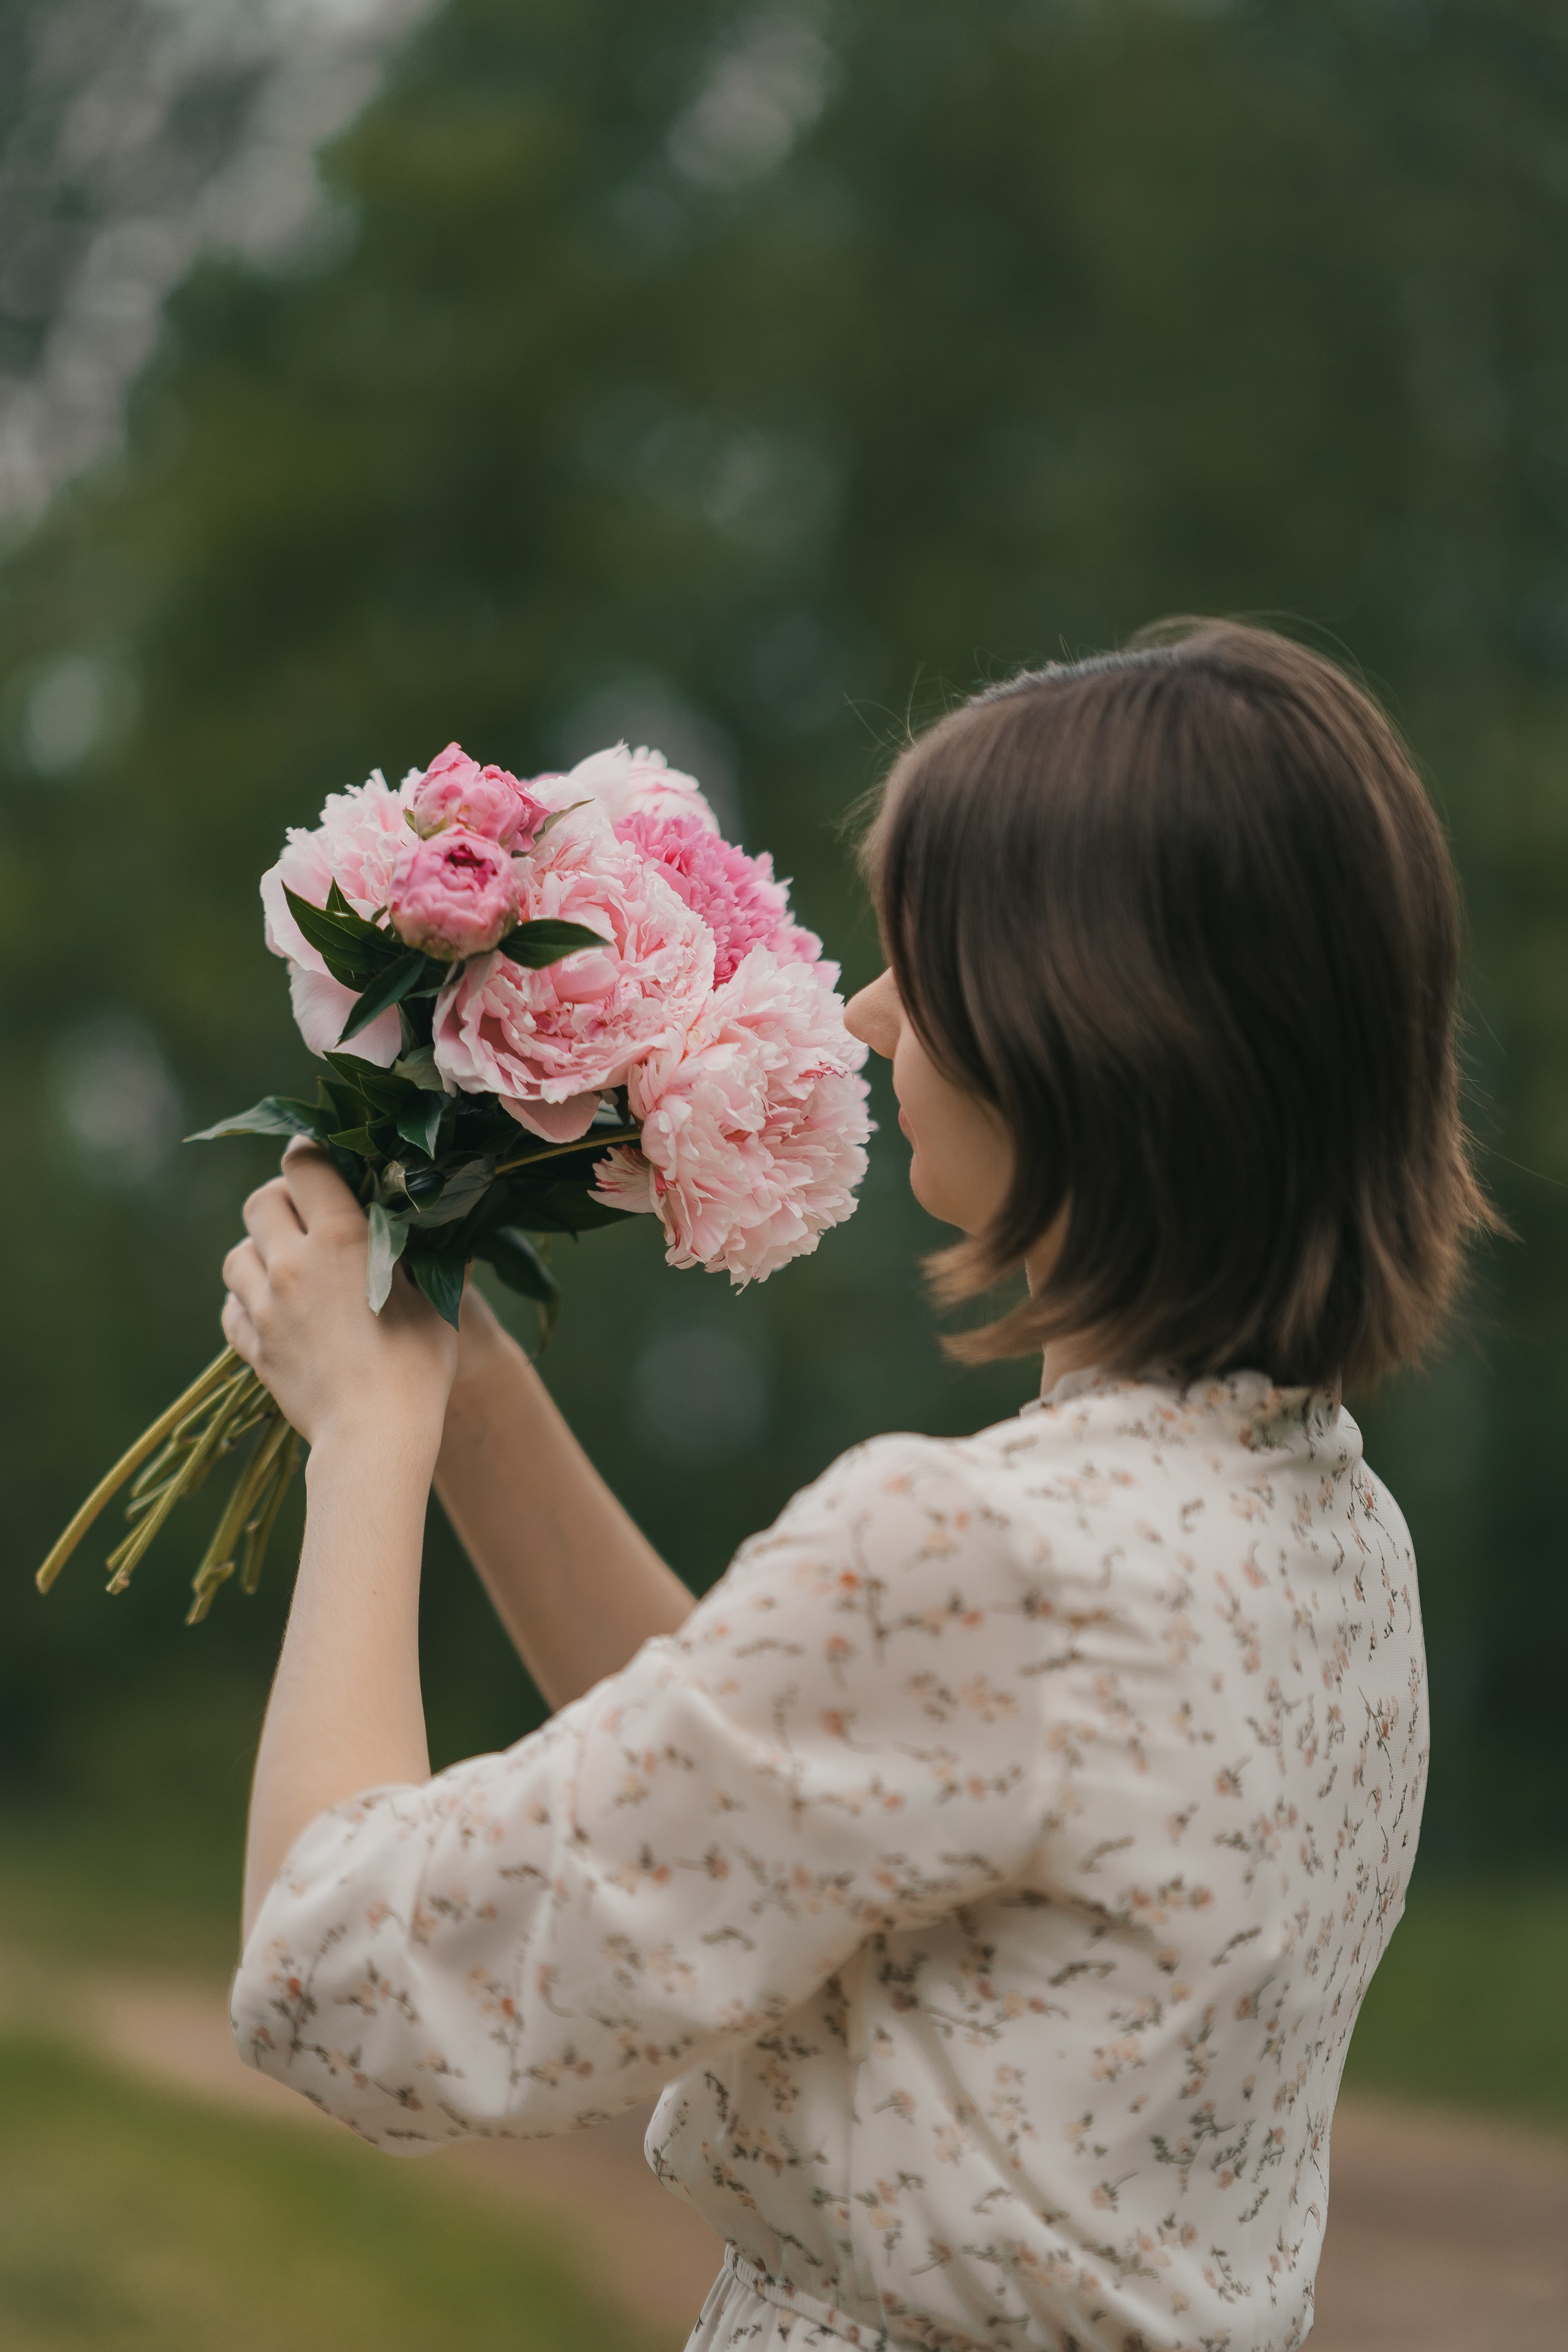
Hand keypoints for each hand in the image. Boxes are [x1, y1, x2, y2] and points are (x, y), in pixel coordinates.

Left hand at [222, 1142, 456, 1453]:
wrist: (374, 1437)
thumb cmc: (419, 1367)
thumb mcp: (438, 1303)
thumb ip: (434, 1257)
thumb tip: (450, 1224)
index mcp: (341, 1238)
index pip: (303, 1164)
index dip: (309, 1154)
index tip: (322, 1162)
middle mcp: (292, 1263)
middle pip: (259, 1202)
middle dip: (279, 1199)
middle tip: (303, 1214)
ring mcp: (265, 1306)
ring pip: (236, 1255)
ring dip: (257, 1252)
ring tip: (286, 1265)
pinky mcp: (252, 1346)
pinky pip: (230, 1309)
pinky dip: (244, 1303)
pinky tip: (270, 1311)